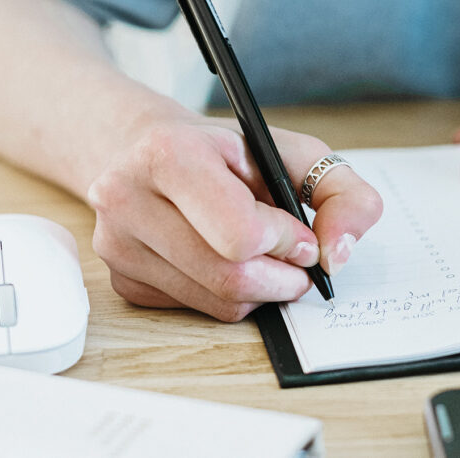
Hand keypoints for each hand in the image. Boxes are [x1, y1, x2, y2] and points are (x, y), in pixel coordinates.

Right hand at [88, 116, 381, 321]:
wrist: (150, 152)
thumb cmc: (223, 152)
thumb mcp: (292, 152)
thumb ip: (342, 193)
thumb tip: (338, 255)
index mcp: (168, 154)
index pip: (241, 234)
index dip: (286, 240)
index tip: (298, 232)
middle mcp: (127, 198)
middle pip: (230, 278)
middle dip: (281, 275)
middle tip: (293, 256)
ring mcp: (117, 243)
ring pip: (216, 302)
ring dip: (259, 288)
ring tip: (261, 254)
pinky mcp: (121, 277)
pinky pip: (195, 308)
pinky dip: (227, 294)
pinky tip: (222, 259)